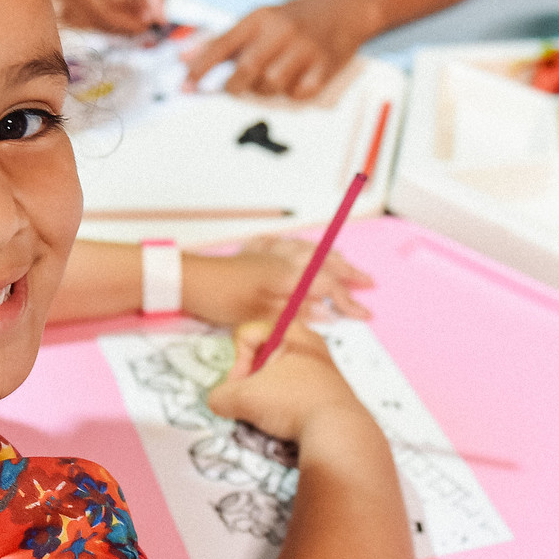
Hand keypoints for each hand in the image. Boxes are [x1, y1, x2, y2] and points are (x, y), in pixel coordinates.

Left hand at [181, 235, 374, 327]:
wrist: (189, 279)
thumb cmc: (221, 298)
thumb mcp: (260, 314)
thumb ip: (295, 312)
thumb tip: (324, 313)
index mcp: (288, 275)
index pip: (328, 286)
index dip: (348, 301)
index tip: (364, 314)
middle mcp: (283, 259)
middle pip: (324, 262)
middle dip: (349, 273)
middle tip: (368, 283)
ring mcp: (269, 253)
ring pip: (308, 249)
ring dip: (329, 256)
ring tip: (344, 261)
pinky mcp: (254, 253)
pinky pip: (282, 243)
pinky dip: (296, 245)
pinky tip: (297, 246)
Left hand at [182, 0, 381, 98]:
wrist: (345, 8)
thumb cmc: (295, 19)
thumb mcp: (260, 19)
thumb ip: (225, 41)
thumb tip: (184, 60)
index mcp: (260, 17)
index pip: (222, 44)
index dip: (200, 67)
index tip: (184, 85)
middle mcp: (281, 30)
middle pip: (247, 69)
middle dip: (232, 86)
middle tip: (231, 88)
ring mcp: (305, 49)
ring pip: (271, 85)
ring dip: (264, 89)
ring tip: (271, 77)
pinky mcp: (324, 67)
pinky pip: (297, 94)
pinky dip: (291, 93)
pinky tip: (295, 79)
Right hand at [207, 320, 370, 445]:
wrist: (339, 433)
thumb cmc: (291, 403)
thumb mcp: (243, 398)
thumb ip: (220, 396)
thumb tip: (219, 402)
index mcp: (293, 332)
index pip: (248, 335)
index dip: (237, 363)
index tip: (241, 386)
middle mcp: (311, 345)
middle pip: (264, 357)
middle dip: (252, 381)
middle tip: (251, 403)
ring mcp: (324, 369)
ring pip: (279, 378)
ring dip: (267, 397)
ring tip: (269, 418)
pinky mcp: (332, 393)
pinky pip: (297, 394)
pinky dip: (286, 407)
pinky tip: (288, 424)